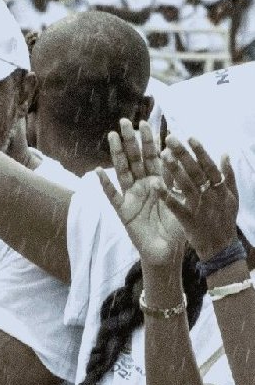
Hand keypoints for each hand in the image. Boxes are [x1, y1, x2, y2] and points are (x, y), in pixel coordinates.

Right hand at [97, 119, 185, 266]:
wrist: (167, 251)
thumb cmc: (177, 227)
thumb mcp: (183, 200)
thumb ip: (177, 179)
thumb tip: (172, 154)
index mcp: (159, 181)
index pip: (153, 156)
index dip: (149, 141)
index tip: (145, 123)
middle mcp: (143, 185)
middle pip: (135, 159)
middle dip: (131, 140)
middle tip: (125, 122)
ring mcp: (131, 196)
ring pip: (123, 171)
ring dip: (117, 154)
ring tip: (112, 136)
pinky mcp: (123, 211)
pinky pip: (113, 195)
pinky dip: (105, 184)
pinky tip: (98, 171)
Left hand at [161, 136, 239, 260]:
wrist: (221, 247)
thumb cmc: (225, 219)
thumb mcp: (231, 198)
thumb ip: (228, 176)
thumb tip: (225, 154)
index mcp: (221, 189)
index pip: (210, 166)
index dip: (200, 152)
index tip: (190, 136)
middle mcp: (212, 196)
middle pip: (197, 172)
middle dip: (184, 154)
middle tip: (170, 138)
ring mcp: (201, 208)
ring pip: (187, 186)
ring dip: (175, 170)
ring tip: (163, 155)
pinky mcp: (189, 220)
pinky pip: (176, 206)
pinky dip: (166, 195)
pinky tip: (154, 184)